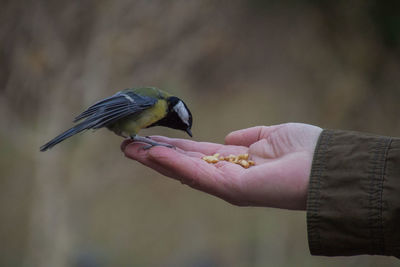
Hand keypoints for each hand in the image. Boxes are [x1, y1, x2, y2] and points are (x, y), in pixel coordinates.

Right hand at [121, 123, 321, 209]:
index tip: (149, 138)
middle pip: (183, 165)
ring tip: (130, 149)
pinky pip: (197, 174)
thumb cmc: (304, 149)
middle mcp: (226, 175)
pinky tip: (153, 154)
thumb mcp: (272, 135)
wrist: (325, 164)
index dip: (173, 147)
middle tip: (127, 145)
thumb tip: (231, 137)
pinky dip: (174, 164)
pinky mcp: (231, 189)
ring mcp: (226, 184)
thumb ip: (249, 136)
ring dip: (156, 160)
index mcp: (235, 163)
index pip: (197, 155)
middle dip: (155, 155)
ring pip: (183, 171)